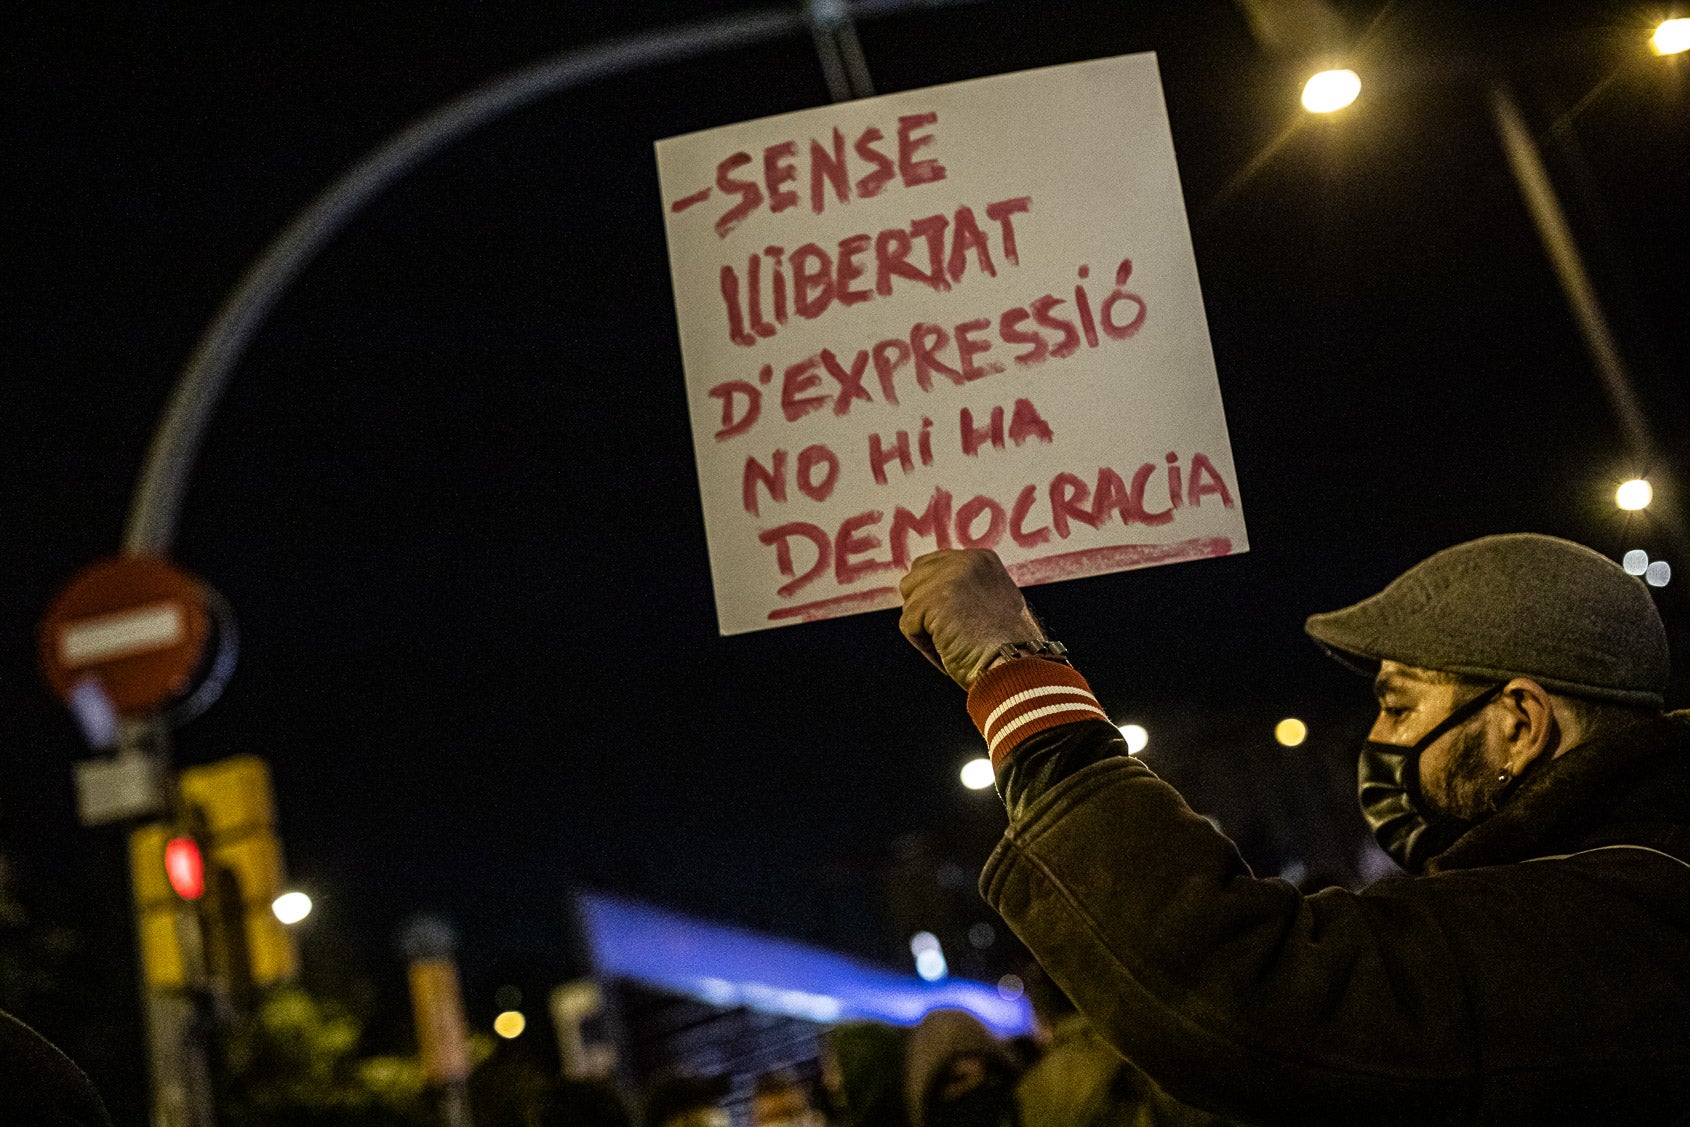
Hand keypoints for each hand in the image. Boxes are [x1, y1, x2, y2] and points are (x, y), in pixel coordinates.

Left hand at [899, 549, 1045, 688]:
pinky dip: (925, 646)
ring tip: (955, 642)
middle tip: (952, 634)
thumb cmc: (1006, 648)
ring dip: (924, 630)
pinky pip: (908, 625)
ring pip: (910, 605)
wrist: (1016, 664)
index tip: (952, 623)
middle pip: (912, 581)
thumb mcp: (990, 604)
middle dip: (923, 611)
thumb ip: (963, 592)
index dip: (932, 600)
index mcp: (981, 560)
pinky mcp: (936, 599)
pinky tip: (951, 650)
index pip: (929, 566)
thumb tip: (926, 598)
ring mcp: (950, 577)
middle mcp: (965, 560)